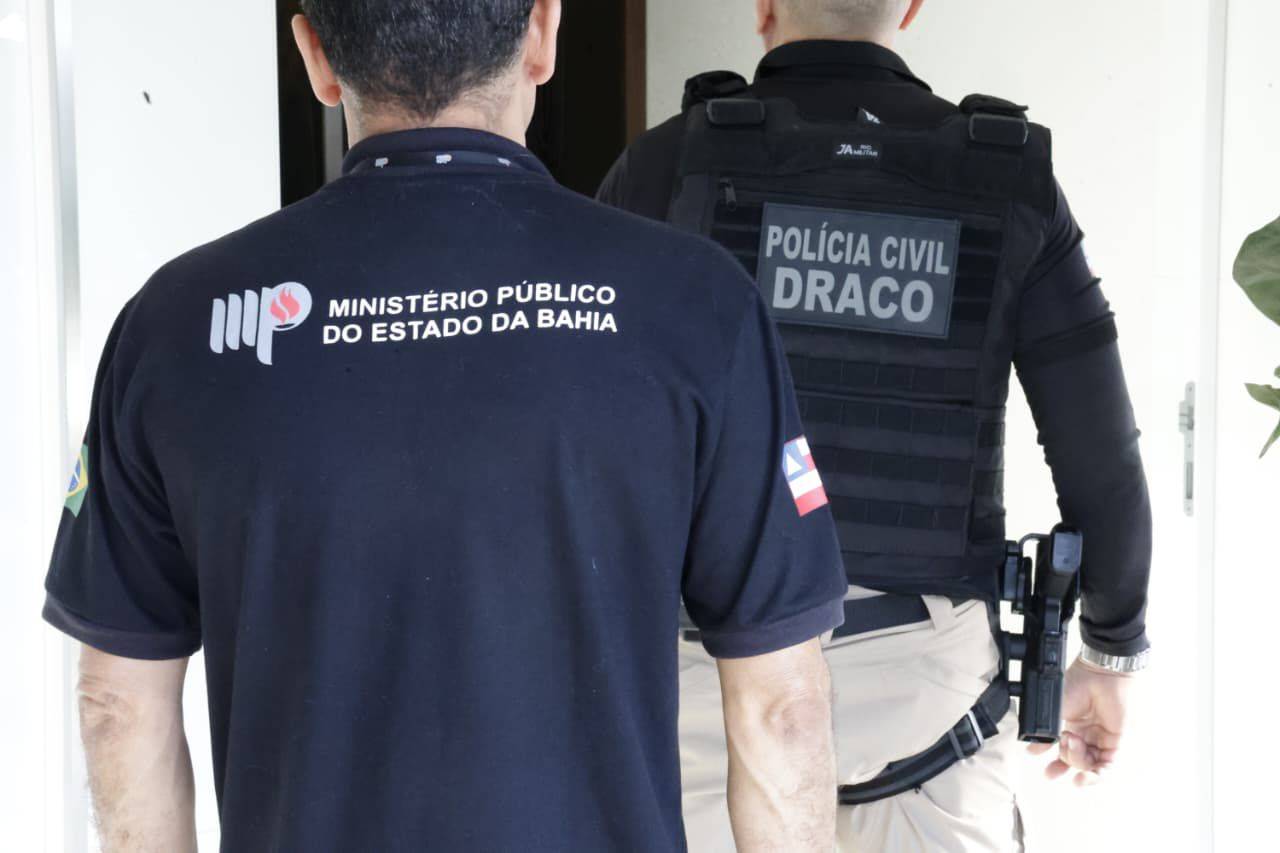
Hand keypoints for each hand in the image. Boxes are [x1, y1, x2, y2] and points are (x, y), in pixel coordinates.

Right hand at [1026, 657, 1134, 785]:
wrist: (1099, 673)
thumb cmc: (1077, 683)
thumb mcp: (1054, 710)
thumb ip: (1045, 732)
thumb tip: (1032, 749)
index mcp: (1072, 727)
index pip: (1064, 752)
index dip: (1056, 763)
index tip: (1045, 768)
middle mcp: (1088, 735)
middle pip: (1076, 760)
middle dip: (1064, 765)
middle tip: (1052, 770)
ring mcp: (1102, 739)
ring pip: (1089, 764)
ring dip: (1076, 761)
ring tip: (1069, 747)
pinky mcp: (1116, 742)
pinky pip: (1107, 766)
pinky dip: (1095, 775)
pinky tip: (1082, 778)